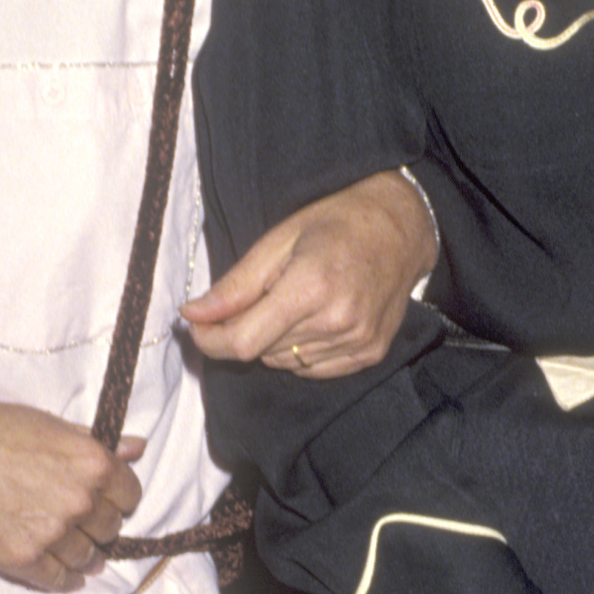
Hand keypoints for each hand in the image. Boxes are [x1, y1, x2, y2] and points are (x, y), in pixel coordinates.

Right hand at [0, 403, 142, 591]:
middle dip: (101, 526)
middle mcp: (80, 502)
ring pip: (87, 557)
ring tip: (83, 556)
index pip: (129, 495)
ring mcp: (53, 533)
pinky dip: (67, 580)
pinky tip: (69, 578)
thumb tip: (137, 447)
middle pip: (109, 528)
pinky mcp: (24, 558)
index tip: (109, 501)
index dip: (119, 498)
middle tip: (87, 525)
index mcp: (93, 465)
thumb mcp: (53, 425)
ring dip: (88, 557)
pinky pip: (58, 579)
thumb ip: (97, 443)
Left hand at [182, 169, 435, 375]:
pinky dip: (301, 350)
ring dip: (275, 340)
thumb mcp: (277, 241)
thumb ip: (235, 286)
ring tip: (296, 301)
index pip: (244, 341)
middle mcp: (338, 321)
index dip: (211, 340)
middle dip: (247, 329)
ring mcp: (358, 342)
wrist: (400, 228)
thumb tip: (192, 315)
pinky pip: (313, 370)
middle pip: (262, 352)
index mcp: (311, 286)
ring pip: (285, 362)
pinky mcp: (370, 354)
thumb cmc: (336, 223)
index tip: (198, 327)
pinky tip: (315, 318)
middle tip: (262, 294)